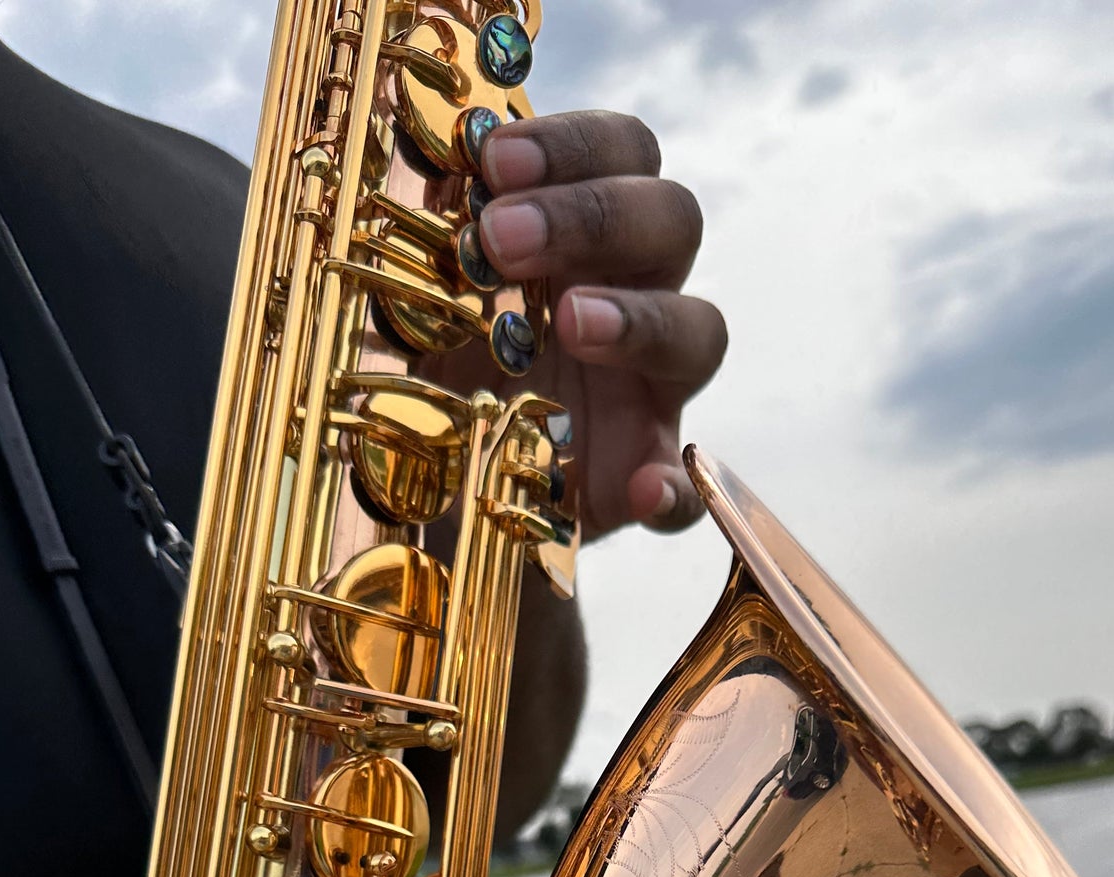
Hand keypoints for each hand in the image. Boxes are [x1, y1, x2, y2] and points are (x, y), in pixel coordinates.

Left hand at [437, 110, 727, 541]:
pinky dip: (677, 489)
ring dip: (640, 319)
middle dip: (593, 216)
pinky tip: (643, 492)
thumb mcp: (413, 298)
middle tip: (503, 238)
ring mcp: (648, 390)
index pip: (622, 153)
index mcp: (586, 236)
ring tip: (570, 323)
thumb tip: (411, 168)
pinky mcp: (644, 477)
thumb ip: (426, 239)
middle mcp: (632, 296)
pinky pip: (688, 487)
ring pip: (701, 330)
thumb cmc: (430, 369)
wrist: (433, 489)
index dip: (572, 146)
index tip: (495, 162)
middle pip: (673, 219)